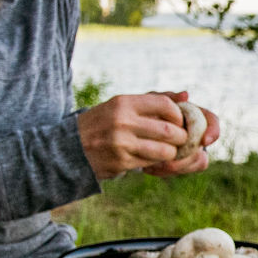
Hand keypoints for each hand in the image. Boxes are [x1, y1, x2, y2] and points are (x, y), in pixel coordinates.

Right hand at [76, 90, 215, 178]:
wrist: (71, 147)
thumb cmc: (104, 122)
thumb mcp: (123, 105)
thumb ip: (155, 99)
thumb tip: (186, 95)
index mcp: (124, 102)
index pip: (165, 105)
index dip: (179, 115)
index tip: (179, 121)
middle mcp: (122, 121)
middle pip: (169, 130)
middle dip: (181, 137)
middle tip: (180, 139)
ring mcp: (121, 143)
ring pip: (164, 150)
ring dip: (171, 152)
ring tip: (169, 150)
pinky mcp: (120, 162)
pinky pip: (151, 163)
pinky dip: (157, 162)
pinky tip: (152, 158)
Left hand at [137, 90, 218, 176]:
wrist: (133, 130)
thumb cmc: (146, 110)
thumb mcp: (152, 101)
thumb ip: (168, 97)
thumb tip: (185, 95)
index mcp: (195, 115)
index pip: (212, 121)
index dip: (213, 131)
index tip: (205, 141)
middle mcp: (197, 134)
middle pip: (205, 147)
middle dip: (189, 154)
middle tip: (171, 155)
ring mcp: (190, 151)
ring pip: (196, 163)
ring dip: (177, 164)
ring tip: (154, 161)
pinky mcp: (180, 165)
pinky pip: (181, 172)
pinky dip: (166, 171)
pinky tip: (150, 167)